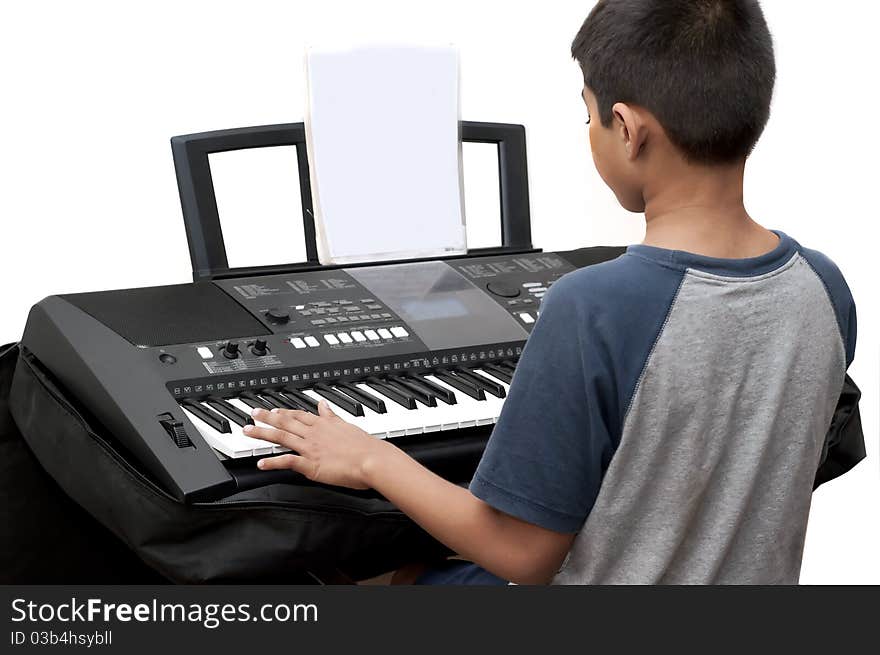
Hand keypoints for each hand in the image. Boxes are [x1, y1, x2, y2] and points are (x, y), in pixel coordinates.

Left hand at [243, 400, 385, 488]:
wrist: (372, 459)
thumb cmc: (365, 446)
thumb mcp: (347, 424)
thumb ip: (332, 415)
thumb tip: (324, 404)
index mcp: (323, 424)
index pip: (298, 415)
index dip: (283, 411)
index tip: (272, 409)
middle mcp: (314, 434)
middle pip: (285, 422)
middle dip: (266, 417)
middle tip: (251, 414)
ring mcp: (311, 448)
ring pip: (281, 437)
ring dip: (262, 434)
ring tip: (248, 432)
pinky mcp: (311, 464)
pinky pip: (287, 461)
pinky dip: (272, 462)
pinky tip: (261, 463)